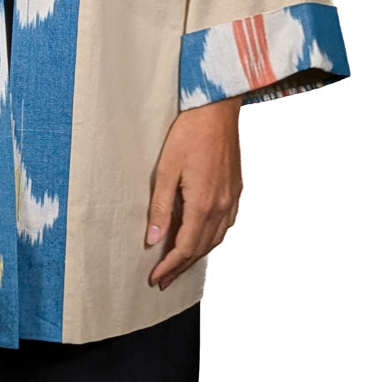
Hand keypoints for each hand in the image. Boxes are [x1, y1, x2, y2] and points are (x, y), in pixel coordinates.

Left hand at [145, 95, 242, 289]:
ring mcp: (232, 198)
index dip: (169, 266)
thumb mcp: (166, 169)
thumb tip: (152, 239)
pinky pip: (226, 225)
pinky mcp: (236, 189)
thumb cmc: (189, 133)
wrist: (216, 110)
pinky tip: (202, 236)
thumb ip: (160, 207)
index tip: (156, 277)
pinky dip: (212, 238)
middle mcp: (222, 206)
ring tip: (179, 263)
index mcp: (203, 204)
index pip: (185, 247)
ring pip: (216, 239)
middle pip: (201, 248)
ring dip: (197, 254)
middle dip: (181, 266)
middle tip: (164, 278)